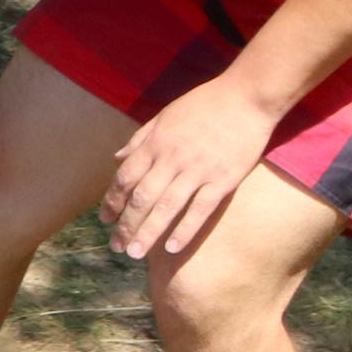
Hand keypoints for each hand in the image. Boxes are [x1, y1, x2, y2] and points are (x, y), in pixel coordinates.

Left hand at [101, 79, 279, 261]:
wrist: (246, 97)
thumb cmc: (205, 104)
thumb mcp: (165, 115)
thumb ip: (140, 138)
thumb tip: (116, 157)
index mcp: (156, 143)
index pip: (126, 178)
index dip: (112, 201)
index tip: (105, 220)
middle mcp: (172, 159)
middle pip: (141, 198)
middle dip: (125, 225)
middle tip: (117, 246)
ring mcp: (198, 170)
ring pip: (166, 208)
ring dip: (147, 233)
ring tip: (135, 254)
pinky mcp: (223, 180)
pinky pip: (200, 210)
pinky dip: (184, 230)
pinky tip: (171, 248)